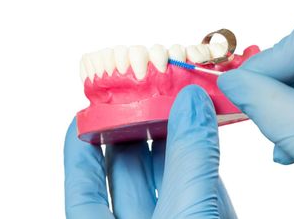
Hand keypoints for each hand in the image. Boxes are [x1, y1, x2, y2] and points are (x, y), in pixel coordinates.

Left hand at [64, 85, 235, 218]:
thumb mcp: (185, 215)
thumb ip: (189, 161)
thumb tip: (191, 102)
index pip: (84, 186)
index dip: (81, 146)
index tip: (86, 110)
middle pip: (131, 168)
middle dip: (140, 124)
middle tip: (150, 87)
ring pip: (170, 170)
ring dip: (177, 132)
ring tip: (181, 95)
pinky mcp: (212, 217)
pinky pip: (205, 180)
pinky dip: (207, 150)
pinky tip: (210, 123)